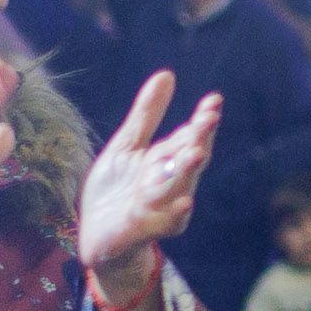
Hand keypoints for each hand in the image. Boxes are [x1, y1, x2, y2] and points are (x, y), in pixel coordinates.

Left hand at [79, 71, 219, 304]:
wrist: (96, 236)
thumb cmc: (116, 191)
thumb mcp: (126, 146)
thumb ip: (147, 114)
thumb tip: (167, 74)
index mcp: (165, 160)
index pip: (188, 136)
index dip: (202, 120)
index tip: (214, 100)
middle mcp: (169, 182)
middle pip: (189, 159)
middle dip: (200, 140)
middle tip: (209, 119)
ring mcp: (160, 206)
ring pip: (180, 187)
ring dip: (188, 171)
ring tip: (196, 153)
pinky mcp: (145, 228)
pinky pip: (166, 222)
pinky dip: (176, 213)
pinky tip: (184, 202)